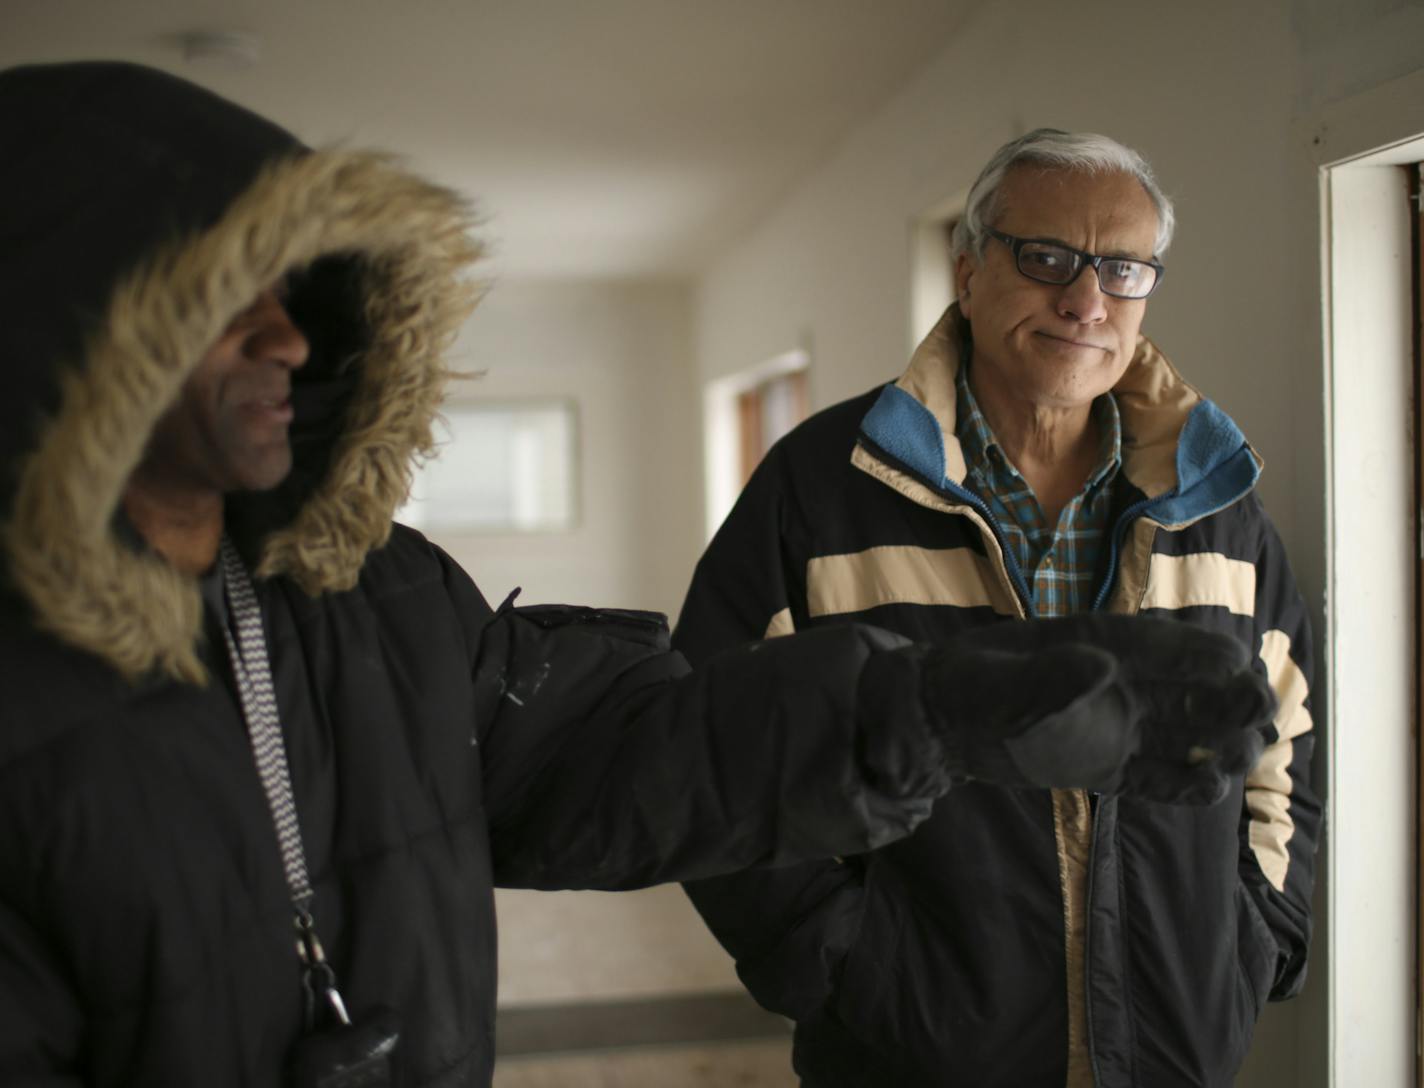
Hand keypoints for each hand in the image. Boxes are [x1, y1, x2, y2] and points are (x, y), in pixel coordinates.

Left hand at [924, 614, 1276, 803]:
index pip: (1162, 645)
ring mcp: (1114, 724)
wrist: (933, 724)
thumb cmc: (963, 688)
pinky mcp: (1105, 763)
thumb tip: (1103, 667)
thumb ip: (1046, 676)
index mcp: (1095, 644)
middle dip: (1231, 696)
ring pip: (1186, 730)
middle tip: (1259, 714)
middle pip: (1192, 687)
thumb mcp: (997, 681)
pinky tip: (1210, 789)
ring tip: (1237, 758)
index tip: (1241, 665)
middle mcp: (1115, 682)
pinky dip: (1185, 782)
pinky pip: (1157, 775)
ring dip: (1218, 740)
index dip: (1203, 654)